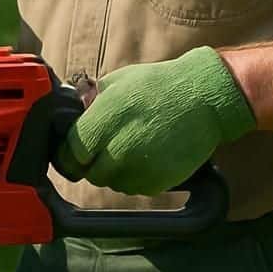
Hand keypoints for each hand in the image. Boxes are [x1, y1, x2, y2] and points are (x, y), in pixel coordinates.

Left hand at [55, 47, 255, 195]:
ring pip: (113, 184)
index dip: (69, 156)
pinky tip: (147, 157)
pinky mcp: (159, 182)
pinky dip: (137, 178)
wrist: (203, 97)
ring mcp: (140, 168)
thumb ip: (91, 103)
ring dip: (116, 173)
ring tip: (131, 149)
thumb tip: (73, 117)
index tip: (72, 155)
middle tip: (103, 151)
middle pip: (91, 174)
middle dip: (93, 165)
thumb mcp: (116, 82)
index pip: (71, 154)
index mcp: (103, 121)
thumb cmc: (158, 85)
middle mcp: (119, 148)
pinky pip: (136, 188)